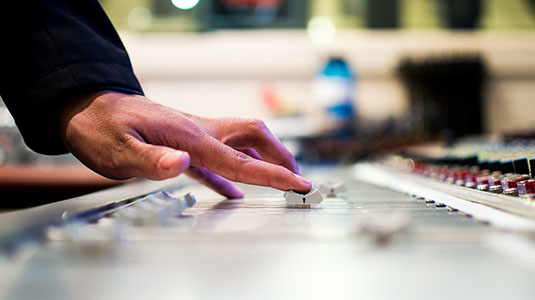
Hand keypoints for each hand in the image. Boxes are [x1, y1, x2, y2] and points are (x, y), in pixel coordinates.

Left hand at [59, 91, 311, 197]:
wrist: (87, 106)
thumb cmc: (100, 127)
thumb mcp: (117, 149)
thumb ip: (152, 159)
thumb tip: (183, 162)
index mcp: (190, 136)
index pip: (240, 159)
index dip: (273, 173)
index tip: (298, 183)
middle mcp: (198, 132)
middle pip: (253, 137)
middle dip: (279, 156)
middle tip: (295, 177)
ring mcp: (193, 136)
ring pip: (240, 143)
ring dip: (263, 159)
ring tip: (277, 178)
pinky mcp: (182, 143)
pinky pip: (217, 159)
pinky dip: (232, 174)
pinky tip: (234, 190)